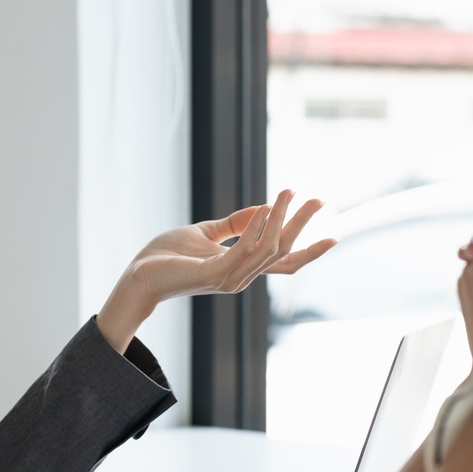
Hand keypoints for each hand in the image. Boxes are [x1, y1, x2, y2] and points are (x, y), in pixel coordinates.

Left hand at [96, 191, 336, 351]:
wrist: (138, 275)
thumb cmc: (167, 256)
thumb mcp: (205, 234)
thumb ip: (234, 224)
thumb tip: (262, 208)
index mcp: (242, 269)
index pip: (284, 263)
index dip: (310, 250)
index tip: (334, 235)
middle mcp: (242, 277)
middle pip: (284, 252)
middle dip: (303, 224)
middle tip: (320, 199)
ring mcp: (230, 278)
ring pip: (269, 249)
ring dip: (281, 218)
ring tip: (288, 193)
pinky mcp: (214, 274)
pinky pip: (244, 250)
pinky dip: (257, 228)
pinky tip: (265, 207)